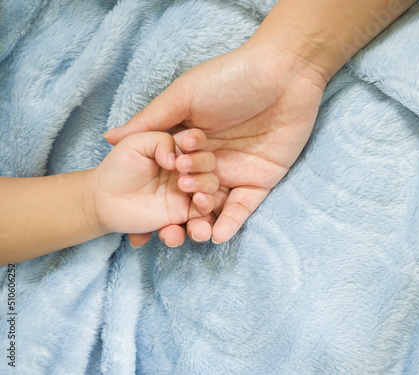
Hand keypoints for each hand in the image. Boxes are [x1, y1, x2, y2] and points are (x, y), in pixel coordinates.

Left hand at [91, 130, 218, 246]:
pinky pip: (204, 210)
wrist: (105, 199)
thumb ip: (160, 140)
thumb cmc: (119, 167)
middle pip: (209, 163)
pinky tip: (197, 201)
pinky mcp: (185, 211)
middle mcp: (187, 168)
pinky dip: (205, 205)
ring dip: (204, 184)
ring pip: (210, 185)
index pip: (197, 141)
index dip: (197, 141)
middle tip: (180, 168)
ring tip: (184, 185)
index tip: (186, 146)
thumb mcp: (136, 143)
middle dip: (201, 163)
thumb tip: (178, 158)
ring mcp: (187, 190)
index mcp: (177, 148)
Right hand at [103, 42, 326, 242]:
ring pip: (215, 205)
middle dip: (179, 211)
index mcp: (188, 142)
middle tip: (171, 223)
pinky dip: (231, 222)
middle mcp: (209, 160)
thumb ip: (151, 120)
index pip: (165, 173)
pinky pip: (244, 207)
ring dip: (204, 222)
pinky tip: (218, 235)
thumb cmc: (230, 78)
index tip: (135, 213)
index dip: (152, 193)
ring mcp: (235, 172)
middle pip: (188, 194)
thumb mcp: (184, 96)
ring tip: (195, 234)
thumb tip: (110, 137)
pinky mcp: (260, 180)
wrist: (284, 73)